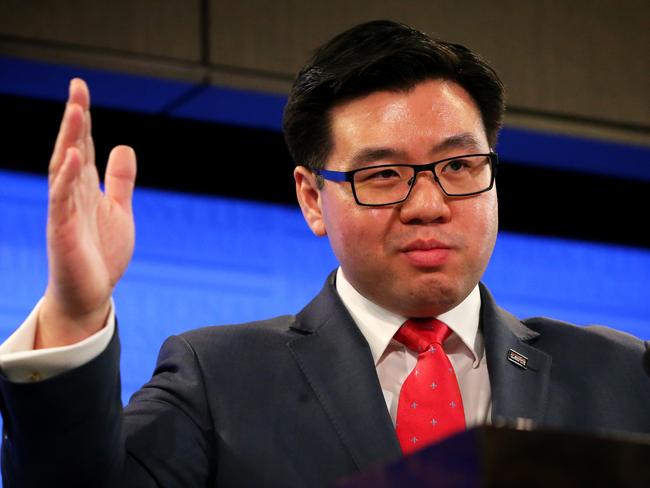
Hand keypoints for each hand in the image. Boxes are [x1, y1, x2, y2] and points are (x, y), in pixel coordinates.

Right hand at [36, 79, 136, 348]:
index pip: (82, 145)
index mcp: (85, 188)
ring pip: (63, 169)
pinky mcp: (62, 231)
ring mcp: (64, 212)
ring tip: (76, 111)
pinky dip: (67, 178)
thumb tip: (124, 146)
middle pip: (71, 149)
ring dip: (69, 140)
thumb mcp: (118, 210)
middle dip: (74, 119)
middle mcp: (71, 194)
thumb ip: (119, 180)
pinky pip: (62, 201)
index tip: (80, 88)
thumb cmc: (101, 253)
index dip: (82, 118)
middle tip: (77, 87)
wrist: (90, 294)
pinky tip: (73, 157)